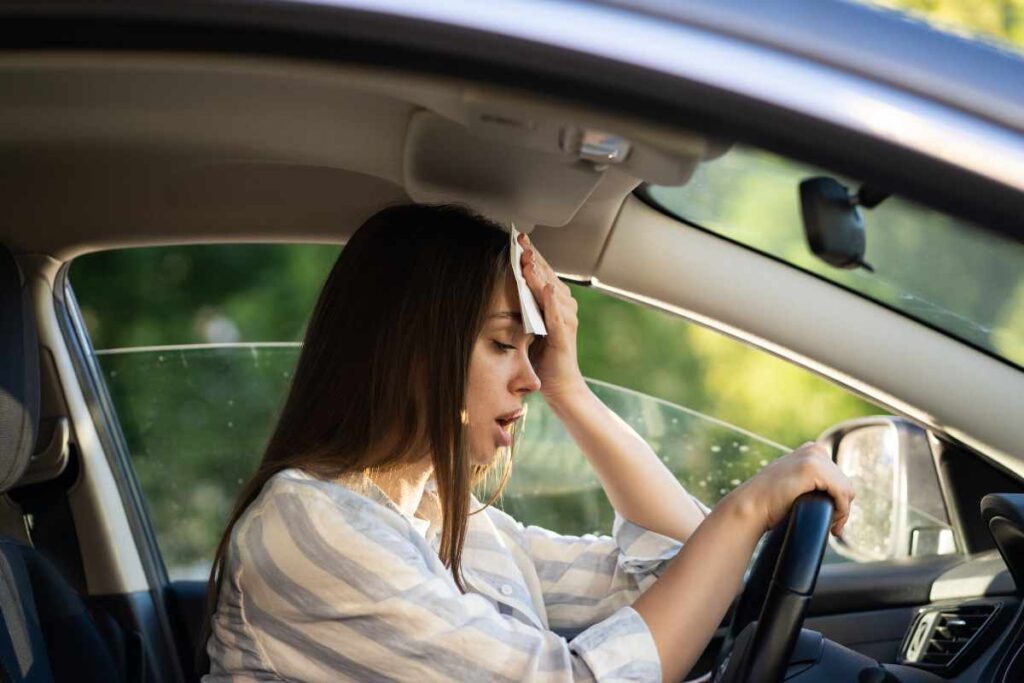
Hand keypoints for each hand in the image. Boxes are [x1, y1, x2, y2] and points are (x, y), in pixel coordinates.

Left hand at [518, 233, 586, 402]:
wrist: (561, 386)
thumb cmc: (545, 357)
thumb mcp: (530, 327)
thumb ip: (525, 308)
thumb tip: (507, 290)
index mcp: (555, 304)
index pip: (543, 274)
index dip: (532, 256)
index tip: (519, 240)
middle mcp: (565, 308)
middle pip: (548, 277)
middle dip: (534, 258)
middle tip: (522, 241)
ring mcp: (566, 321)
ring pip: (552, 291)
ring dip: (540, 275)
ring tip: (529, 259)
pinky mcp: (564, 336)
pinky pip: (557, 315)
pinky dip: (552, 301)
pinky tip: (547, 289)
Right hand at [726, 442, 854, 535]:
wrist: (751, 506)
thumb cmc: (770, 502)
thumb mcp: (793, 483)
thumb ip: (809, 480)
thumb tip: (833, 493)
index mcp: (811, 450)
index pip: (839, 478)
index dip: (839, 500)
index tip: (832, 520)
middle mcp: (814, 449)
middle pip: (845, 483)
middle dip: (842, 507)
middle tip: (833, 528)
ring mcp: (812, 457)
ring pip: (846, 489)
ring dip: (842, 512)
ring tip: (832, 527)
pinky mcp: (812, 469)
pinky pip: (842, 493)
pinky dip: (841, 511)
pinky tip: (831, 522)